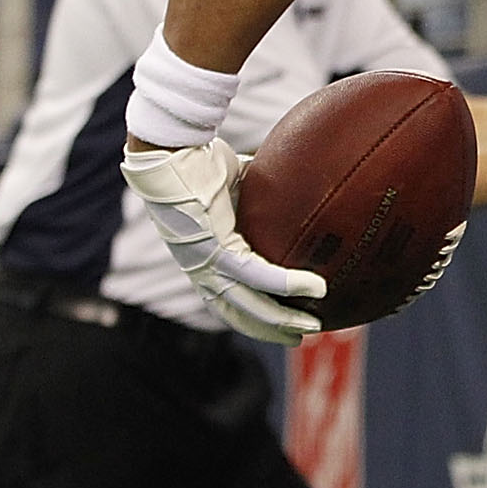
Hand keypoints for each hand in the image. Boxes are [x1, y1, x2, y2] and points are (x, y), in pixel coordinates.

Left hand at [120, 139, 326, 343]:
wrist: (171, 150)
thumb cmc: (196, 159)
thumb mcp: (235, 182)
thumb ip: (260, 192)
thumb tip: (292, 179)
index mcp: (204, 256)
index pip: (227, 298)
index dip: (250, 315)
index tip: (278, 322)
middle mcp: (202, 267)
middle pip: (237, 312)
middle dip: (268, 329)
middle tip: (299, 337)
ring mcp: (208, 261)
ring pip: (249, 303)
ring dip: (282, 319)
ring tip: (311, 326)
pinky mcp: (218, 249)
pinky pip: (258, 274)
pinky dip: (287, 284)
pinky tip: (315, 288)